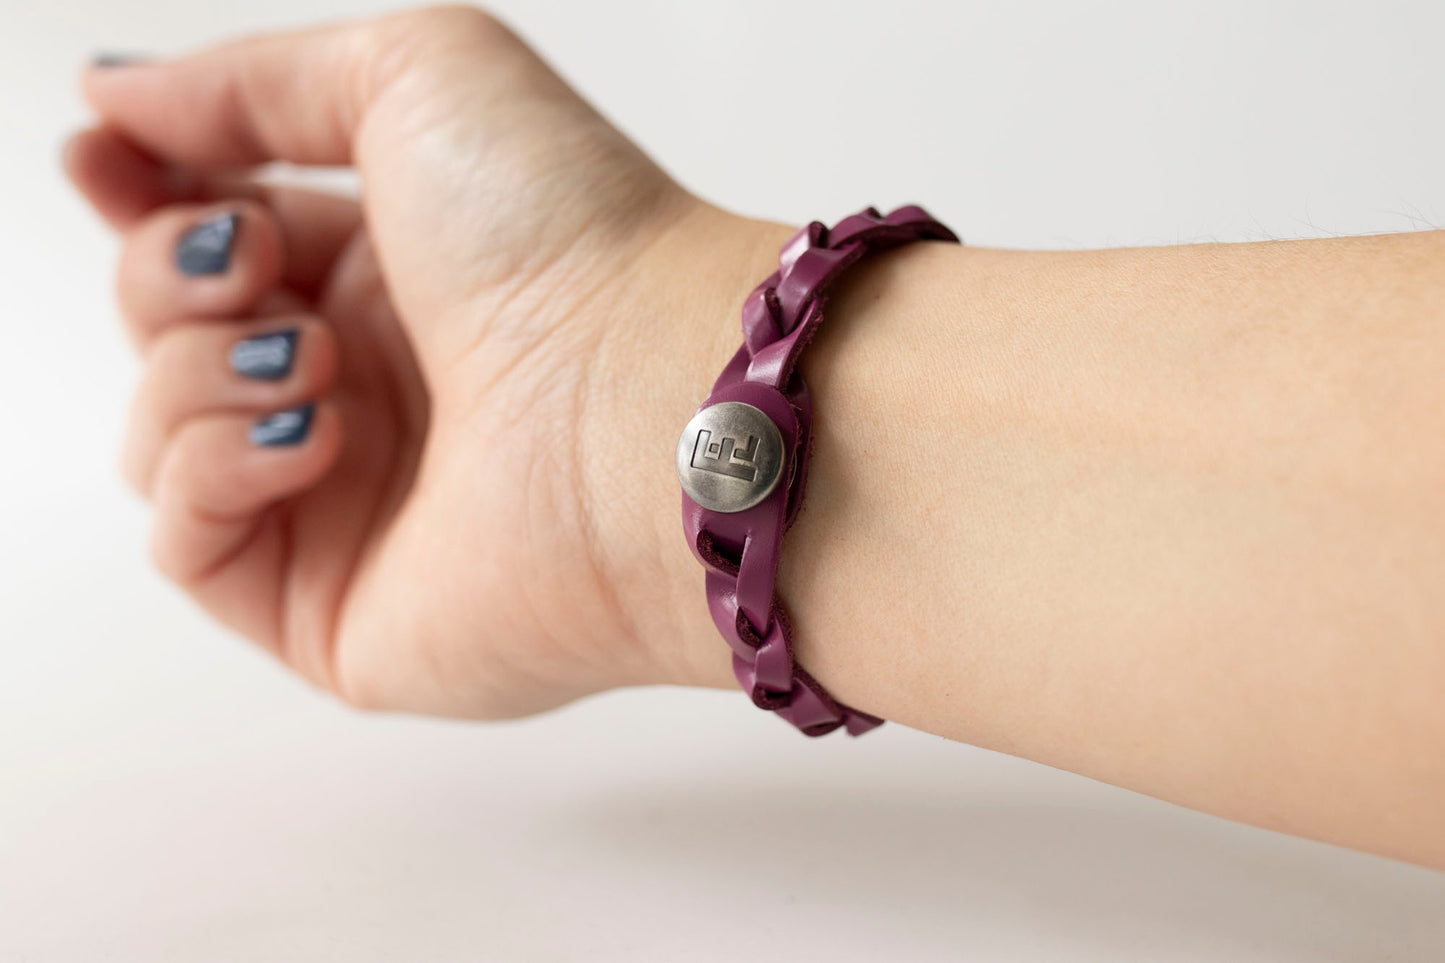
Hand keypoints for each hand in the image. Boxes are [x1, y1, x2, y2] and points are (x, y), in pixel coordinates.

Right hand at [67, 6, 785, 717]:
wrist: (654, 406)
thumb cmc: (570, 239)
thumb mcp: (417, 75)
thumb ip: (254, 81)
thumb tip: (116, 95)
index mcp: (390, 271)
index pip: (216, 239)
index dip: (145, 198)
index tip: (101, 161)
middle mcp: (367, 386)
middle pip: (168, 330)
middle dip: (170, 273)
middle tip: (252, 259)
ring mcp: (348, 502)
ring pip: (158, 431)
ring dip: (199, 367)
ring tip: (316, 358)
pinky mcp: (332, 610)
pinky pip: (184, 540)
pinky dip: (211, 468)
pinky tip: (317, 436)